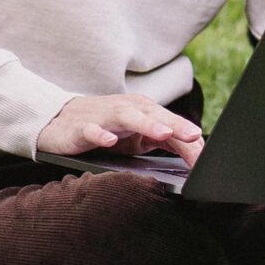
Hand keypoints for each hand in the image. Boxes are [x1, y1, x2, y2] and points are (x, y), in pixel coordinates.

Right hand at [37, 94, 204, 165]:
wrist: (59, 122)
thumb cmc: (104, 128)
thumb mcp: (136, 137)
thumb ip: (162, 141)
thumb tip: (193, 153)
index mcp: (141, 111)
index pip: (170, 124)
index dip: (188, 139)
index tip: (205, 155)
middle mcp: (126, 109)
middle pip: (154, 114)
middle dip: (175, 124)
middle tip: (194, 135)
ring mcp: (103, 117)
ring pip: (126, 117)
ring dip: (145, 123)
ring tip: (163, 132)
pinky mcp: (80, 128)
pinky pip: (90, 130)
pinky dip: (100, 134)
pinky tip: (109, 140)